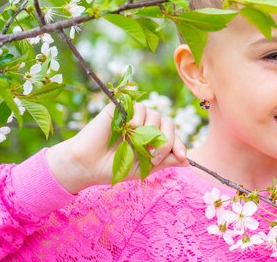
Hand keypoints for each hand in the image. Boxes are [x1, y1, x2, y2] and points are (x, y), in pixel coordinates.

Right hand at [46, 102, 187, 193]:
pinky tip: (127, 130)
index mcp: (152, 138)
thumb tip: (188, 162)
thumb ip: (165, 161)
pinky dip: (137, 120)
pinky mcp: (121, 109)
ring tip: (134, 145)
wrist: (88, 166)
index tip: (182, 156)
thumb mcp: (144, 168)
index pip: (172, 135)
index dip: (179, 144)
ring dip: (149, 133)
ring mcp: (134, 116)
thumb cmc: (115, 167)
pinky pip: (139, 108)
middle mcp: (146, 125)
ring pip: (156, 115)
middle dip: (166, 142)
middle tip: (153, 157)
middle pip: (168, 124)